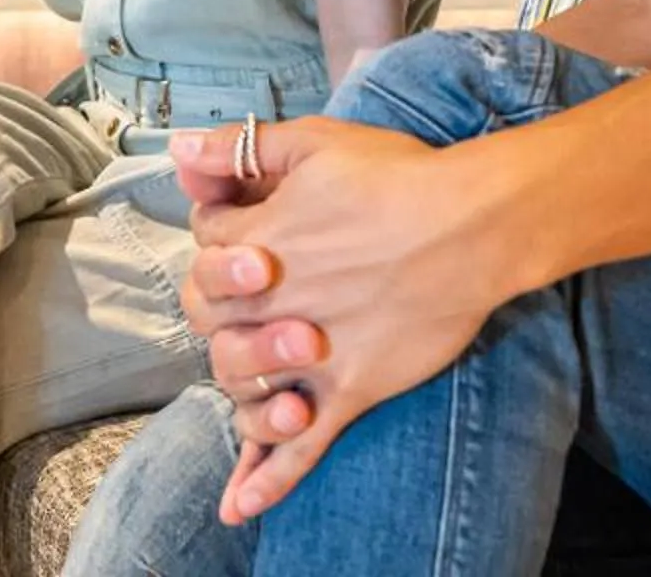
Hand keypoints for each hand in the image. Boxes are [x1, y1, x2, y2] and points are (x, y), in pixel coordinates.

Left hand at [168, 117, 522, 524]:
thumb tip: (177, 147)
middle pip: (208, 318)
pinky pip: (297, 445)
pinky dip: (265, 477)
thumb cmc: (399, 177)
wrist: (472, 225)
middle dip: (225, 306)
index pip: (203, 249)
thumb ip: (241, 149)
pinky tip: (238, 507)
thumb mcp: (315, 142)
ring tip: (266, 369)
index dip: (223, 241)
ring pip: (240, 385)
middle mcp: (268, 303)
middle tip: (268, 296)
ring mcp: (306, 354)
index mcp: (255, 240)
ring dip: (240, 379)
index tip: (255, 237)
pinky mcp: (347, 390)